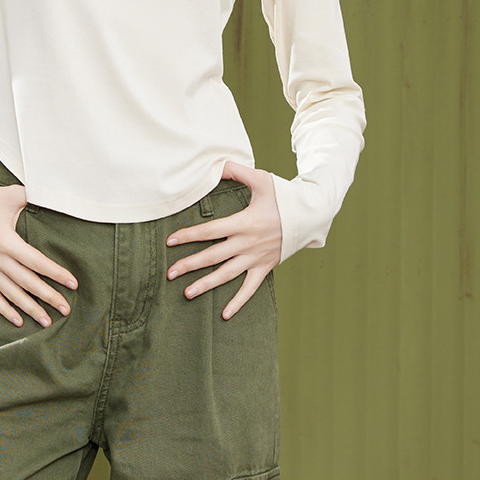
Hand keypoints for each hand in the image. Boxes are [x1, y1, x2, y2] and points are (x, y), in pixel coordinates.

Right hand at [0, 184, 77, 328]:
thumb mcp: (9, 195)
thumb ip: (31, 196)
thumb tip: (50, 195)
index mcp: (6, 241)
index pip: (36, 262)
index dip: (55, 273)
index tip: (72, 283)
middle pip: (27, 282)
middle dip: (48, 296)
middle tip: (66, 309)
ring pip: (12, 294)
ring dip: (30, 309)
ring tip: (47, 321)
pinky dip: (5, 311)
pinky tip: (18, 321)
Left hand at [166, 163, 282, 319]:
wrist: (310, 216)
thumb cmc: (284, 196)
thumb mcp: (261, 179)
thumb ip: (237, 171)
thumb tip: (216, 164)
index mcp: (244, 222)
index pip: (210, 231)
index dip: (189, 235)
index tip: (170, 241)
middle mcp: (248, 243)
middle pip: (213, 256)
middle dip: (190, 265)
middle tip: (170, 273)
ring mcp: (256, 258)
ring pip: (227, 274)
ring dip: (207, 285)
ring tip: (187, 294)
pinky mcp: (265, 267)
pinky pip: (250, 288)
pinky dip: (238, 302)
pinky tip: (225, 315)